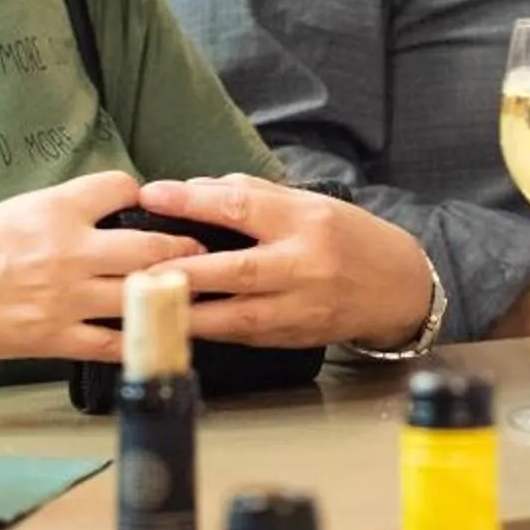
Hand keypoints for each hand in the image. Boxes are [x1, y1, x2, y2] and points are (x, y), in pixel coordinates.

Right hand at [0, 171, 193, 361]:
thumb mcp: (6, 210)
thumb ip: (52, 214)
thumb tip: (84, 219)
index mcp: (54, 209)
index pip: (120, 188)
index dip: (138, 193)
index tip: (147, 204)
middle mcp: (70, 250)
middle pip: (151, 245)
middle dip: (184, 246)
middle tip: (202, 248)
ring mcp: (67, 298)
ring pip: (142, 292)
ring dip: (175, 292)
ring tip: (194, 290)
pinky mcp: (56, 338)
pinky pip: (114, 340)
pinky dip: (140, 336)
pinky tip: (158, 334)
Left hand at [141, 175, 436, 350]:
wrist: (396, 286)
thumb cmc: (346, 236)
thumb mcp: (308, 203)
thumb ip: (253, 195)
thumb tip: (192, 190)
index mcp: (306, 221)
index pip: (242, 206)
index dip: (193, 200)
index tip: (152, 194)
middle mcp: (304, 266)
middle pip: (234, 269)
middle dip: (179, 269)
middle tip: (132, 267)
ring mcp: (300, 308)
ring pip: (234, 315)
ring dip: (184, 312)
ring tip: (141, 306)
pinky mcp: (293, 339)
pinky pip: (241, 335)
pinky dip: (206, 329)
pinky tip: (173, 323)